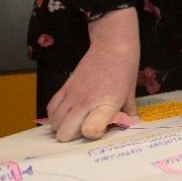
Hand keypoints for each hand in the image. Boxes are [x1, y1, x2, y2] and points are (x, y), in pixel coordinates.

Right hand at [47, 8, 140, 141]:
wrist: (112, 45)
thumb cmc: (124, 68)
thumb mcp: (130, 93)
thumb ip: (128, 112)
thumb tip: (130, 124)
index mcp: (106, 104)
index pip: (89, 131)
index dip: (94, 135)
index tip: (102, 128)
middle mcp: (85, 102)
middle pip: (65, 135)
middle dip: (76, 136)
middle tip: (88, 125)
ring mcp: (72, 96)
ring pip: (55, 125)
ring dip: (65, 126)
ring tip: (79, 119)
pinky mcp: (64, 88)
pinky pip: (51, 109)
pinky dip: (56, 115)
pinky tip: (68, 111)